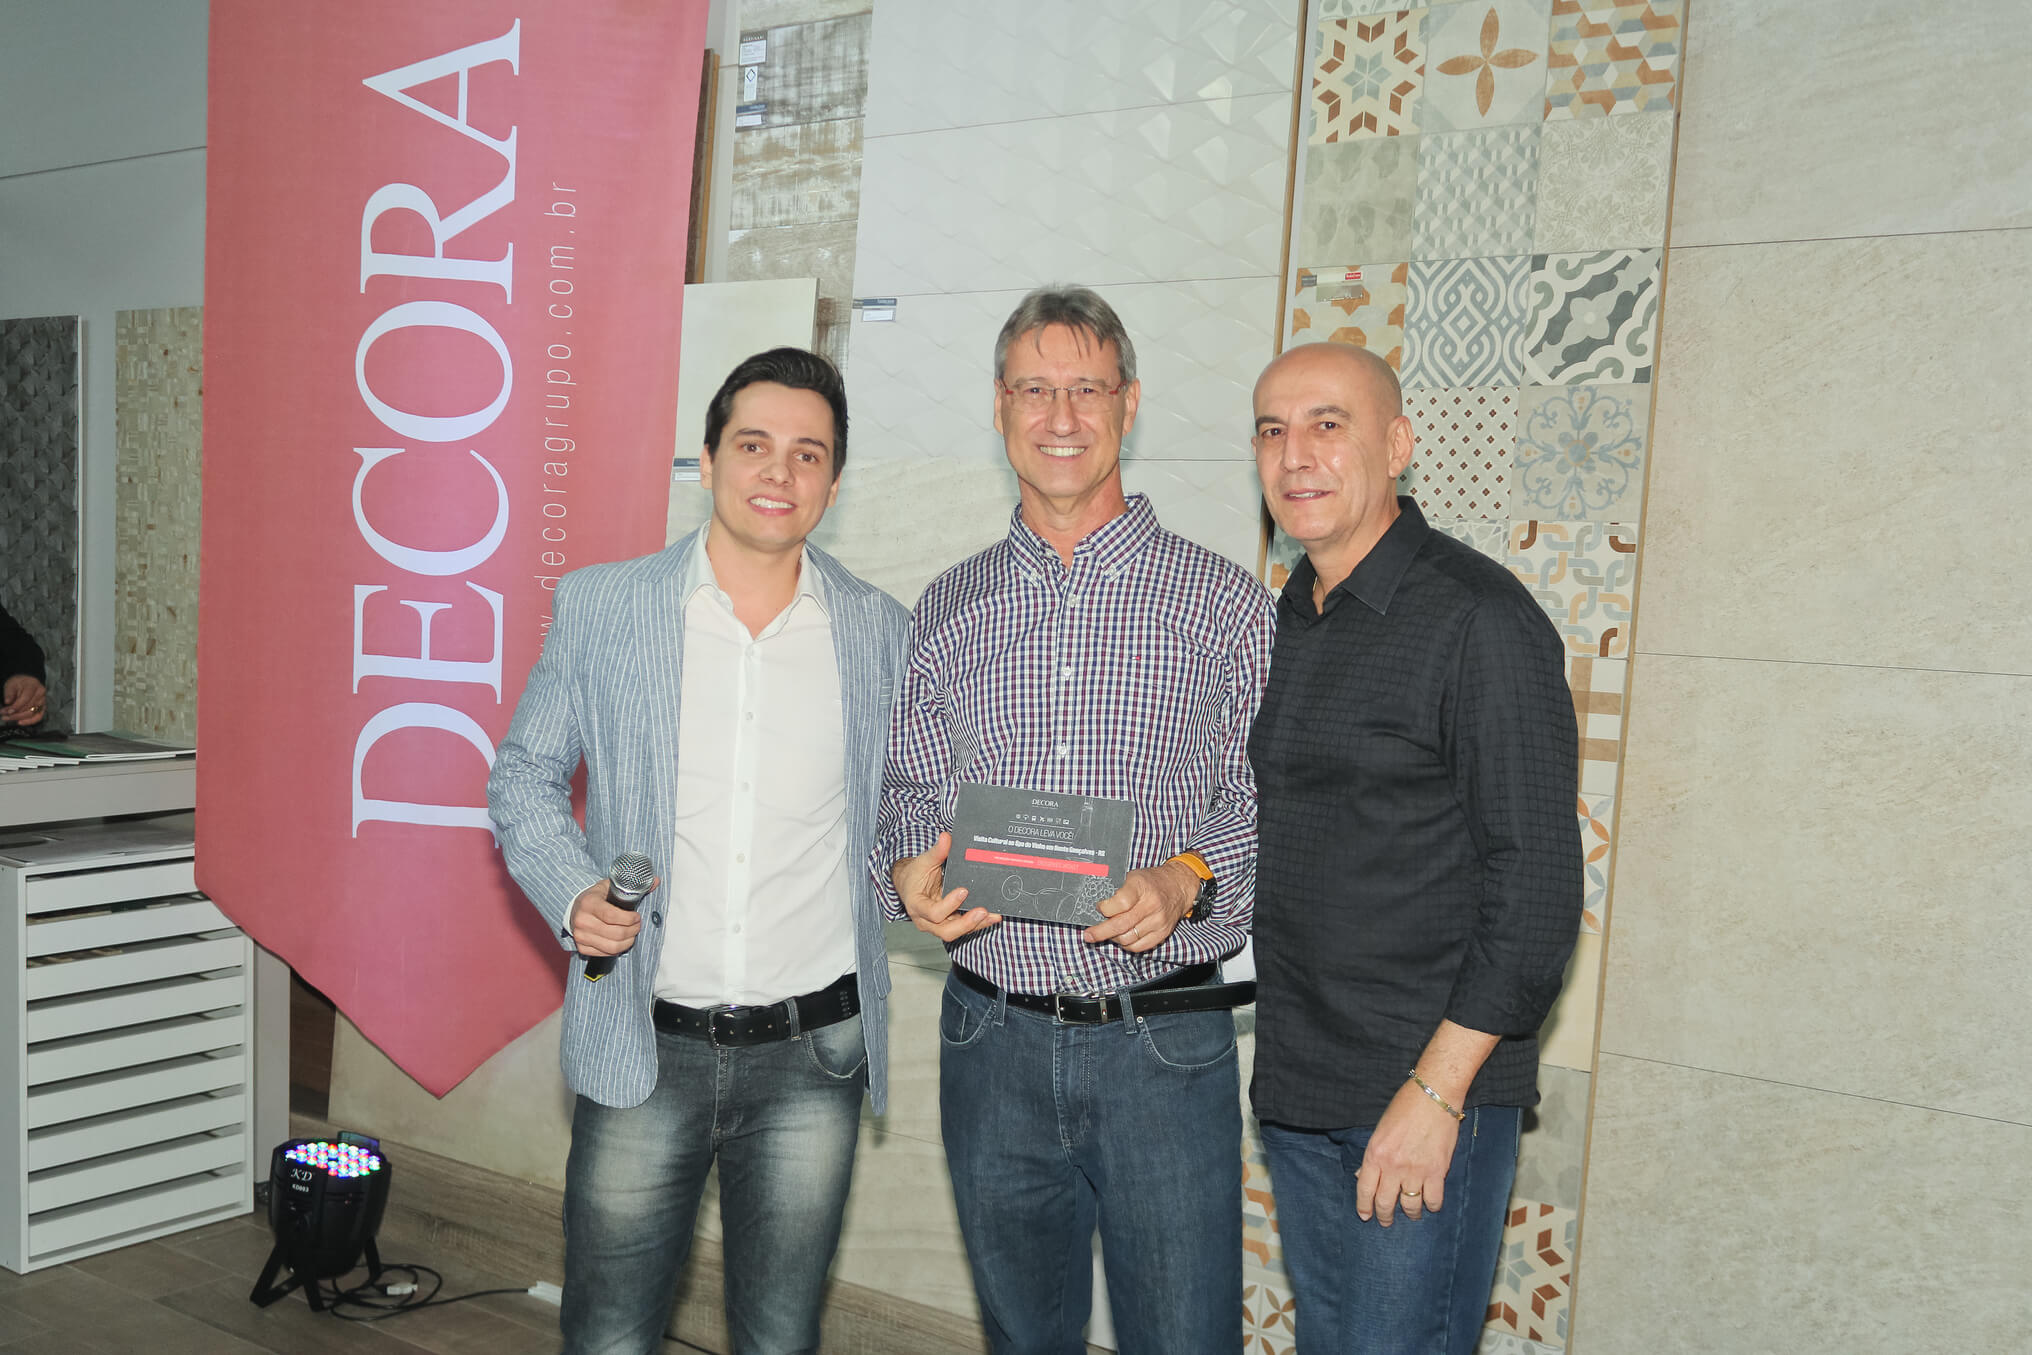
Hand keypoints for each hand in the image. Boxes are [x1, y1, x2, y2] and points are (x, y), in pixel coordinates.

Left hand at [1, 675, 46, 725]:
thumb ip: (9, 693)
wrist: (25, 682)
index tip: (7, 711)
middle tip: (4, 715)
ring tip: (8, 718)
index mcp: (33, 685)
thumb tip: (8, 702)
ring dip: (19, 718)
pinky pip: (38, 717)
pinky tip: (20, 722)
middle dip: (15, 713)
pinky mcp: (42, 707)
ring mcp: (43, 701)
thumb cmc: (18, 683)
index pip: (26, 698)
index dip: (16, 706)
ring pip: (32, 713)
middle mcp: (40, 694)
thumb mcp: (11, 685)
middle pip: (29, 707)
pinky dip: (29, 721)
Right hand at [568, 877, 653, 956]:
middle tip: (637, 925)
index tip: (637, 917)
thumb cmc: (597, 897)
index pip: (612, 916)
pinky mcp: (581, 948)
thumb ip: (633, 885)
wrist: (575, 909)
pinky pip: (606, 954)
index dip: (629, 919)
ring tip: (632, 933)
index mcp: (589, 903)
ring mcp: (580, 936)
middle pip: (615, 934)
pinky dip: (618, 949)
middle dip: (633, 931)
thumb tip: (656, 881)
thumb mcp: (611, 886)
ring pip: (612, 947)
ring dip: (628, 941)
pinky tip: (621, 941)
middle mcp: (582, 920)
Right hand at [892, 832, 999, 941]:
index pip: (933, 912)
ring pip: (957, 932)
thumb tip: (946, 837)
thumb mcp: (923, 862)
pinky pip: (963, 927)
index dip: (949, 904)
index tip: (964, 890)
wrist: (910, 885)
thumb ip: (936, 852)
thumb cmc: (915, 875)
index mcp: (917, 906)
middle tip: (983, 911)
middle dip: (966, 923)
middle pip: (946, 931)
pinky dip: (978, 923)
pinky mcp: (948, 923)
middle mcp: (926, 920)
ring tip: (993, 915)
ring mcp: (938, 925)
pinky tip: (992, 916)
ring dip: (977, 925)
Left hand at [1083, 859, 1197, 951]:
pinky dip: (1127, 945)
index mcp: (1141, 886)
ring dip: (1113, 938)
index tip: (1099, 908)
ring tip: (1108, 933)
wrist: (1178, 886)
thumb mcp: (1133, 876)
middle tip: (1089, 935)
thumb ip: (1116, 891)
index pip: (1121, 902)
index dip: (1105, 909)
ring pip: (1128, 939)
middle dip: (1101, 932)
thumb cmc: (1151, 881)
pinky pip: (1139, 946)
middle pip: (1121, 924)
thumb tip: (1096, 908)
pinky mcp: (1162, 933)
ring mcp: (1158, 921)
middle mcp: (1151, 904)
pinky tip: (1122, 937)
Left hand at [1355, 1077, 1461, 1225]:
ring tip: (1412, 1215)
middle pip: (1385, 1202)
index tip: (1366, 1216)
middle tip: (1386, 1221)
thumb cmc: (1405, 1108)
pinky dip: (1432, 1206)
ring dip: (1410, 1214)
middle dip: (1384, 1216)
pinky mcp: (1436, 1171)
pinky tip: (1431, 1204)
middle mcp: (1393, 1166)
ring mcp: (1415, 1170)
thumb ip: (1373, 1156)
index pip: (1364, 1189)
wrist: (1433, 1096)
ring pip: (1410, 1205)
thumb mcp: (1380, 1130)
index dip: (1364, 1207)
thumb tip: (1362, 1176)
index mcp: (1375, 1154)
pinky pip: (1433, 1199)